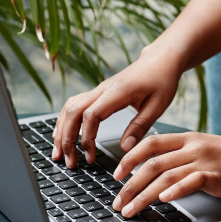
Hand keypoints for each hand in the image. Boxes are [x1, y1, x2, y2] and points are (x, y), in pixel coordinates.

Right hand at [52, 46, 183, 167]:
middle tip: (69, 162)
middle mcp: (103, 89)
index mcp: (117, 92)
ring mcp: (98, 89)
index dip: (87, 138)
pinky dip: (66, 121)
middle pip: (73, 112)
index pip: (91, 115)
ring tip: (59, 153)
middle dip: (67, 138)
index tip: (90, 157)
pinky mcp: (99, 93)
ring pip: (70, 107)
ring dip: (61, 130)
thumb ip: (140, 126)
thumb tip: (125, 148)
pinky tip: (63, 135)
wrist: (160, 59)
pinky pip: (75, 105)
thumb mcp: (158, 105)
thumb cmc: (161, 79)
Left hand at [110, 131, 220, 217]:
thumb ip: (182, 156)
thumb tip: (156, 171)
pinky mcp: (218, 176)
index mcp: (188, 138)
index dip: (129, 158)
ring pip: (166, 176)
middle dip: (129, 184)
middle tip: (117, 201)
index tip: (116, 175)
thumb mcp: (205, 148)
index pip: (150, 144)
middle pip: (152, 163)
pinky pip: (192, 182)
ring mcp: (205, 161)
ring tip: (131, 209)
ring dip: (143, 195)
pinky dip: (176, 191)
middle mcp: (193, 147)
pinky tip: (164, 200)